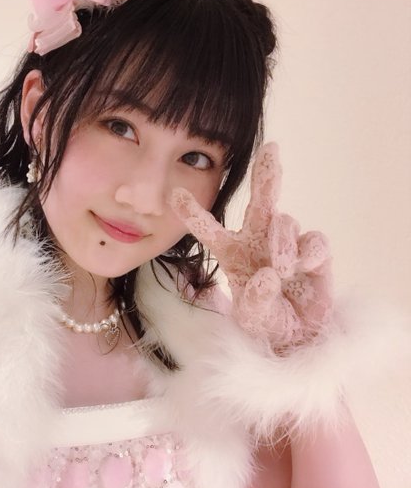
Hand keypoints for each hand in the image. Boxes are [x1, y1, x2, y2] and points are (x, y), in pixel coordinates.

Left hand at [170, 143, 332, 351]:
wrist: (299, 339)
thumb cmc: (266, 322)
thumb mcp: (250, 317)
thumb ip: (254, 299)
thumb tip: (268, 273)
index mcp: (232, 252)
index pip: (209, 228)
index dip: (192, 213)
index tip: (173, 194)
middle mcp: (259, 241)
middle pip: (261, 200)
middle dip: (265, 173)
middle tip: (270, 148)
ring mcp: (288, 244)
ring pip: (285, 222)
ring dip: (281, 242)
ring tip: (280, 269)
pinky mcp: (315, 254)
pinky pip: (314, 241)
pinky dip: (308, 252)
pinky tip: (303, 266)